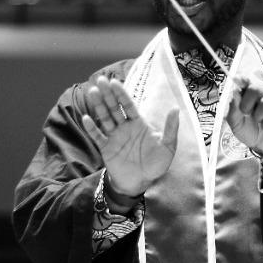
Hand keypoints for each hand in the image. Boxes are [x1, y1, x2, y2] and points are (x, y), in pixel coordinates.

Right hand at [81, 76, 178, 197]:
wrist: (141, 182)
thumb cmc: (156, 164)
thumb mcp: (167, 147)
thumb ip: (170, 128)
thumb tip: (175, 108)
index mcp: (138, 124)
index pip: (128, 105)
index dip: (121, 94)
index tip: (114, 82)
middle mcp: (124, 127)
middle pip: (114, 108)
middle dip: (108, 94)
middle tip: (101, 80)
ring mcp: (114, 137)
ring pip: (105, 118)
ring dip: (98, 105)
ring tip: (92, 91)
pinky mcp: (106, 148)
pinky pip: (97, 136)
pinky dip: (92, 128)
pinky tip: (87, 117)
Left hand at [226, 71, 262, 157]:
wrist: (262, 146)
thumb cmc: (249, 130)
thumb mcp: (235, 123)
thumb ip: (233, 109)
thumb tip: (234, 95)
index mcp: (249, 95)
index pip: (246, 82)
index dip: (242, 80)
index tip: (238, 79)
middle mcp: (262, 95)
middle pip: (255, 88)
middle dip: (246, 103)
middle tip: (246, 113)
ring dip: (258, 116)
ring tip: (258, 122)